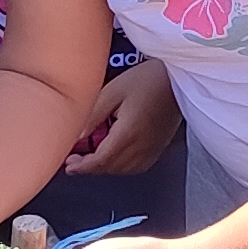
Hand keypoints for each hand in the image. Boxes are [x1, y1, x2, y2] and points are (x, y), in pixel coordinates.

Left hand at [65, 61, 180, 175]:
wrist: (178, 78)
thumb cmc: (149, 78)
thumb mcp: (112, 91)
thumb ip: (93, 116)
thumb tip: (77, 136)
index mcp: (129, 133)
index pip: (100, 161)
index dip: (82, 167)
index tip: (70, 165)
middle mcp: (142, 146)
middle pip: (110, 168)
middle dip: (90, 168)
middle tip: (75, 160)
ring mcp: (152, 149)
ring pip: (123, 170)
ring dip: (105, 167)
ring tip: (92, 157)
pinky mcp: (159, 148)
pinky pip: (136, 166)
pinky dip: (121, 165)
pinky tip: (115, 155)